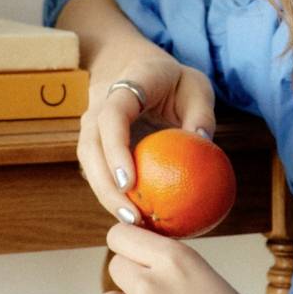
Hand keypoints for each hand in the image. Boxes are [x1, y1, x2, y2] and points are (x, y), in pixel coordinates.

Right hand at [78, 54, 216, 224]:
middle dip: (106, 187)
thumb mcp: (195, 86)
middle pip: (91, 148)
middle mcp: (99, 106)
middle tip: (134, 218)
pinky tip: (134, 216)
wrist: (138, 69)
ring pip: (89, 164)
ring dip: (105, 196)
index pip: (112, 117)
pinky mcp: (94, 145)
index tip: (130, 182)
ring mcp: (91, 126)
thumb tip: (203, 145)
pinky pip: (97, 171)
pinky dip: (110, 194)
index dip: (116, 150)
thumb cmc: (174, 81)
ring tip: (134, 224)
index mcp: (127, 86)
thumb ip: (200, 112)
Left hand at [95, 223, 274, 293]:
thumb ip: (176, 270)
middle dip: (131, 276)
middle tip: (154, 290)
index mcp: (176, 259)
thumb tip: (149, 264)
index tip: (136, 250)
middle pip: (115, 266)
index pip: (121, 235)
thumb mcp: (210, 281)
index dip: (127, 242)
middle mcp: (151, 286)